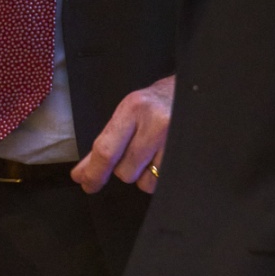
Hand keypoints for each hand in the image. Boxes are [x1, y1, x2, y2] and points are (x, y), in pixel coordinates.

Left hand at [71, 75, 174, 194]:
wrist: (193, 91)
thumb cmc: (157, 104)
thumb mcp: (129, 113)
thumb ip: (105, 144)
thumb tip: (82, 174)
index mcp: (133, 108)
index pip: (106, 150)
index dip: (94, 173)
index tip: (86, 184)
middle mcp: (154, 122)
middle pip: (125, 170)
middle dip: (125, 168)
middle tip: (136, 150)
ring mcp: (174, 139)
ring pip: (145, 181)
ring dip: (145, 175)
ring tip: (154, 152)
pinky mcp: (186, 154)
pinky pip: (163, 182)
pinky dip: (160, 177)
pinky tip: (165, 157)